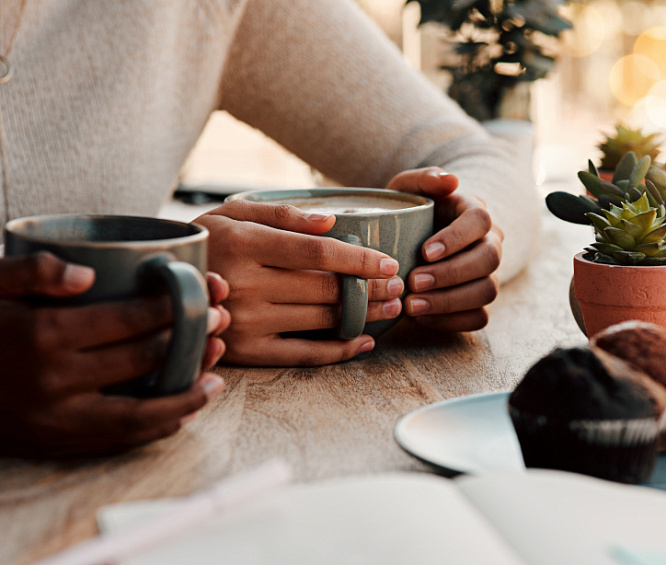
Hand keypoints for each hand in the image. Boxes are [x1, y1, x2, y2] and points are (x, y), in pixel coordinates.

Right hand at [0, 253, 228, 456]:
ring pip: (139, 413)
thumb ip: (30, 270)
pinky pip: (115, 441)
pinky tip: (181, 413)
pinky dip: (153, 429)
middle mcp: (53, 381)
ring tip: (216, 378)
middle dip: (190, 340)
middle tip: (219, 324)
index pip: (128, 320)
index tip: (202, 295)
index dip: (173, 308)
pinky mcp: (52, 442)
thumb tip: (88, 273)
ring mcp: (54, 418)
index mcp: (41, 335)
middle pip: (142, 361)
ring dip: (184, 395)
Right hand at [194, 200, 401, 365]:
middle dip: (370, 288)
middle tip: (399, 286)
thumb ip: (282, 213)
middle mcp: (246, 285)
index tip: (388, 262)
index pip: (318, 253)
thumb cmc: (206, 240)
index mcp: (245, 244)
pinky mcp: (247, 352)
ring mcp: (246, 322)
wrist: (155, 284)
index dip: (359, 259)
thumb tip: (331, 222)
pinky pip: (303, 355)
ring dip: (364, 316)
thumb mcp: (233, 212)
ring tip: (390, 307)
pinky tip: (364, 342)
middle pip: (326, 289)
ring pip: (321, 321)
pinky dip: (339, 352)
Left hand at [386, 167, 502, 331]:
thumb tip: (450, 181)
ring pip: (486, 291)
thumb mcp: (407, 189)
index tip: (424, 251)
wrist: (406, 241)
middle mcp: (489, 243)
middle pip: (488, 259)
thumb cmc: (408, 212)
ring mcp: (487, 274)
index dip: (456, 239)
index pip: (480, 222)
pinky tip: (420, 318)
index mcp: (474, 213)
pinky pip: (479, 317)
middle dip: (451, 274)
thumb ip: (424, 179)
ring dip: (449, 302)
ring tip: (412, 306)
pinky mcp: (478, 301)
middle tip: (413, 282)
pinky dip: (451, 321)